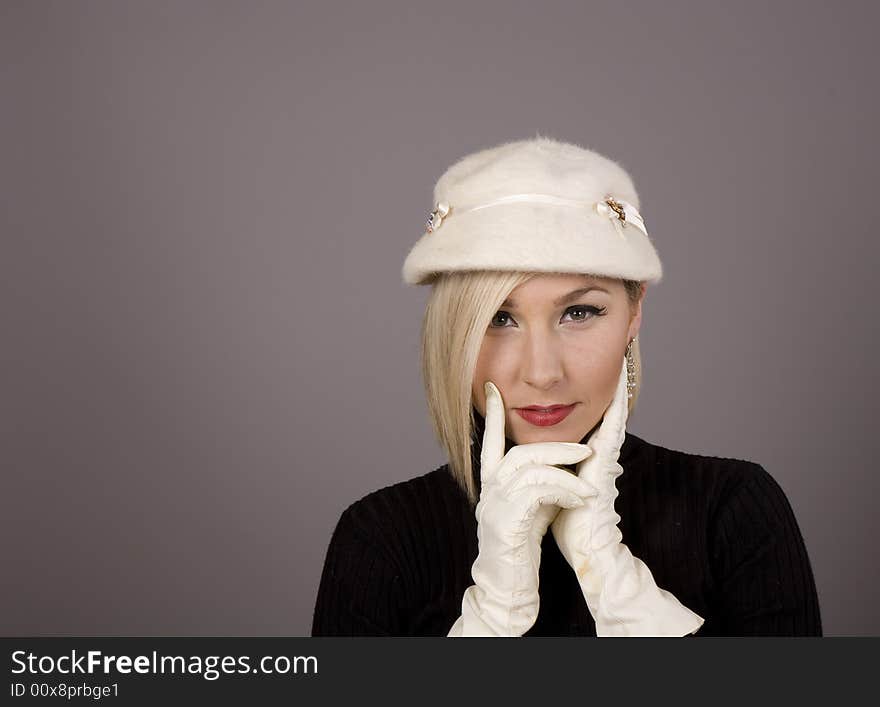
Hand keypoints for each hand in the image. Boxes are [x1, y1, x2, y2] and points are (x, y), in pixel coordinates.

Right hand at [448, 381, 597, 636]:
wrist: (508, 583)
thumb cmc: (521, 544)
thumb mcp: (531, 504)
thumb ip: (539, 479)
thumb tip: (563, 458)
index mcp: (491, 482)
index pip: (488, 440)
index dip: (491, 415)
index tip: (493, 389)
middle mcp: (489, 489)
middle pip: (519, 452)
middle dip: (554, 446)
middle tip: (585, 448)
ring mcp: (494, 503)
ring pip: (529, 467)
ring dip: (564, 467)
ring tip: (590, 474)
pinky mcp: (507, 518)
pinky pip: (538, 491)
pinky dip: (564, 491)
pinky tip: (581, 498)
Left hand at [550, 356, 704, 635]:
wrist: (586, 549)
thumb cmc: (568, 524)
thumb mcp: (553, 487)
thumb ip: (550, 469)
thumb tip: (536, 459)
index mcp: (582, 457)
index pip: (585, 418)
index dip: (585, 394)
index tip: (581, 368)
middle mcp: (595, 452)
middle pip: (600, 410)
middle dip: (606, 383)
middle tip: (613, 352)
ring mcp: (604, 456)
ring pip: (610, 414)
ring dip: (615, 386)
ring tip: (621, 356)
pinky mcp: (606, 463)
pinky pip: (612, 429)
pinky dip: (616, 406)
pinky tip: (618, 385)